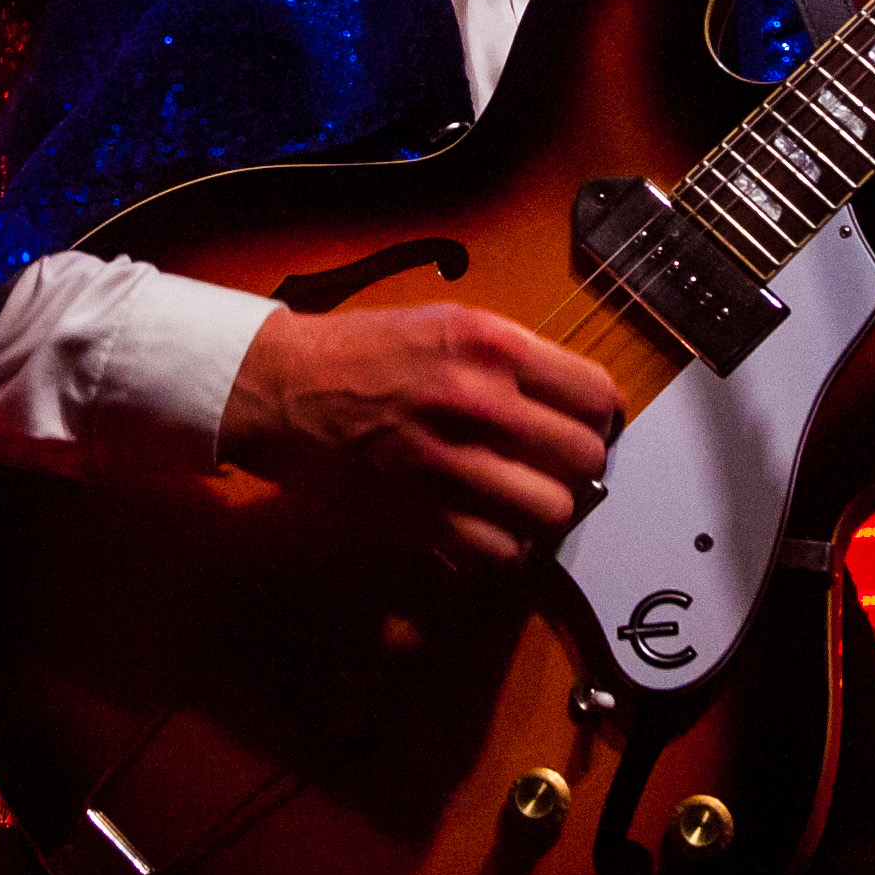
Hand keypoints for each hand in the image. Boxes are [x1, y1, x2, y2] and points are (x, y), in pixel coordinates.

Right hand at [217, 303, 618, 569]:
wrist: (279, 390)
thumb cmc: (360, 353)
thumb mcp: (442, 324)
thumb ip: (509, 358)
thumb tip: (571, 400)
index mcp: (488, 344)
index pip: (594, 394)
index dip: (595, 417)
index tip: (577, 427)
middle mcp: (477, 400)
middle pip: (583, 457)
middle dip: (572, 467)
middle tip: (545, 467)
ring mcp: (449, 462)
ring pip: (552, 510)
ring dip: (540, 512)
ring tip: (517, 502)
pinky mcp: (421, 515)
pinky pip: (500, 550)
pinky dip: (498, 547)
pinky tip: (480, 527)